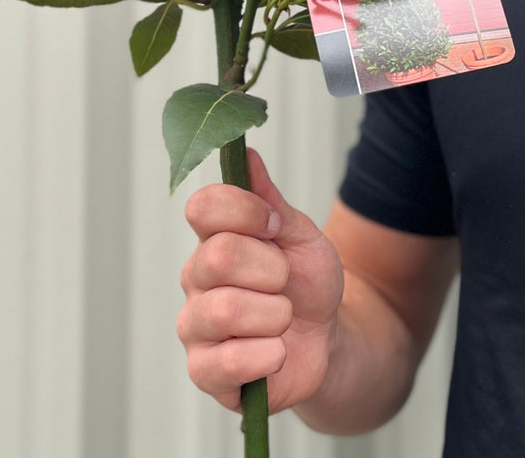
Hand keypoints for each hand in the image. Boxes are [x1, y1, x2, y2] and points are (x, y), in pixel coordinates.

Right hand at [178, 148, 343, 412]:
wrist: (328, 339)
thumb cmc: (308, 283)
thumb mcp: (300, 235)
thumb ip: (271, 200)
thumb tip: (247, 153)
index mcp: (215, 237)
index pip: (202, 207)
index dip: (244, 211)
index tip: (274, 226)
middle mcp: (196, 278)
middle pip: (218, 256)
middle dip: (272, 269)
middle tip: (284, 282)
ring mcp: (196, 326)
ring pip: (224, 309)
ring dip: (275, 314)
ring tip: (282, 319)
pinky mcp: (204, 372)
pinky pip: (228, 361)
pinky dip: (270, 354)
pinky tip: (276, 352)